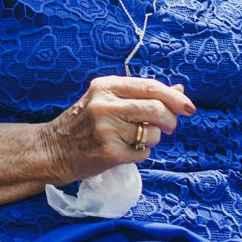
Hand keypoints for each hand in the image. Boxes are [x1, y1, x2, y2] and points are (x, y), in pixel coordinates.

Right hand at [41, 76, 193, 183]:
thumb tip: (180, 91)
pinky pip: (143, 153)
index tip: (189, 108)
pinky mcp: (109, 152)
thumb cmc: (83, 124)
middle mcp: (105, 105)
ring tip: (134, 140)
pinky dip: (140, 154)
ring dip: (152, 140)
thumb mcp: (107, 100)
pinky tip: (124, 152)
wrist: (52, 149)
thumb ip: (141, 94)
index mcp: (105, 86)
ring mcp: (106, 129)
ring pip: (152, 133)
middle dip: (170, 120)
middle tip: (168, 127)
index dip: (174, 98)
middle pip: (156, 109)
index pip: (150, 87)